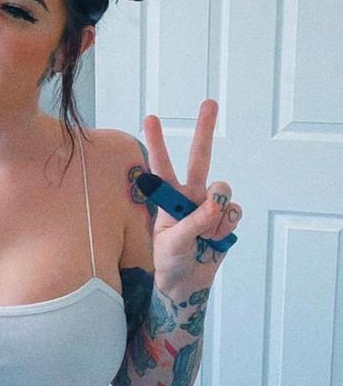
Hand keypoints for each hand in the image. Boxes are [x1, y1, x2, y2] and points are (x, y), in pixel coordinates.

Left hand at [143, 99, 241, 290]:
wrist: (186, 282)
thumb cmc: (169, 259)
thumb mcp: (171, 243)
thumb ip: (192, 223)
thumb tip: (216, 204)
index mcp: (168, 197)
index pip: (161, 165)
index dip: (157, 141)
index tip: (150, 117)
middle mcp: (189, 194)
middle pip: (200, 157)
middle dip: (204, 129)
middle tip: (209, 103)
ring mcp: (210, 204)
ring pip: (222, 190)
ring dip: (217, 212)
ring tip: (205, 234)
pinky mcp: (226, 217)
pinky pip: (234, 212)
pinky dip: (227, 227)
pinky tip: (216, 238)